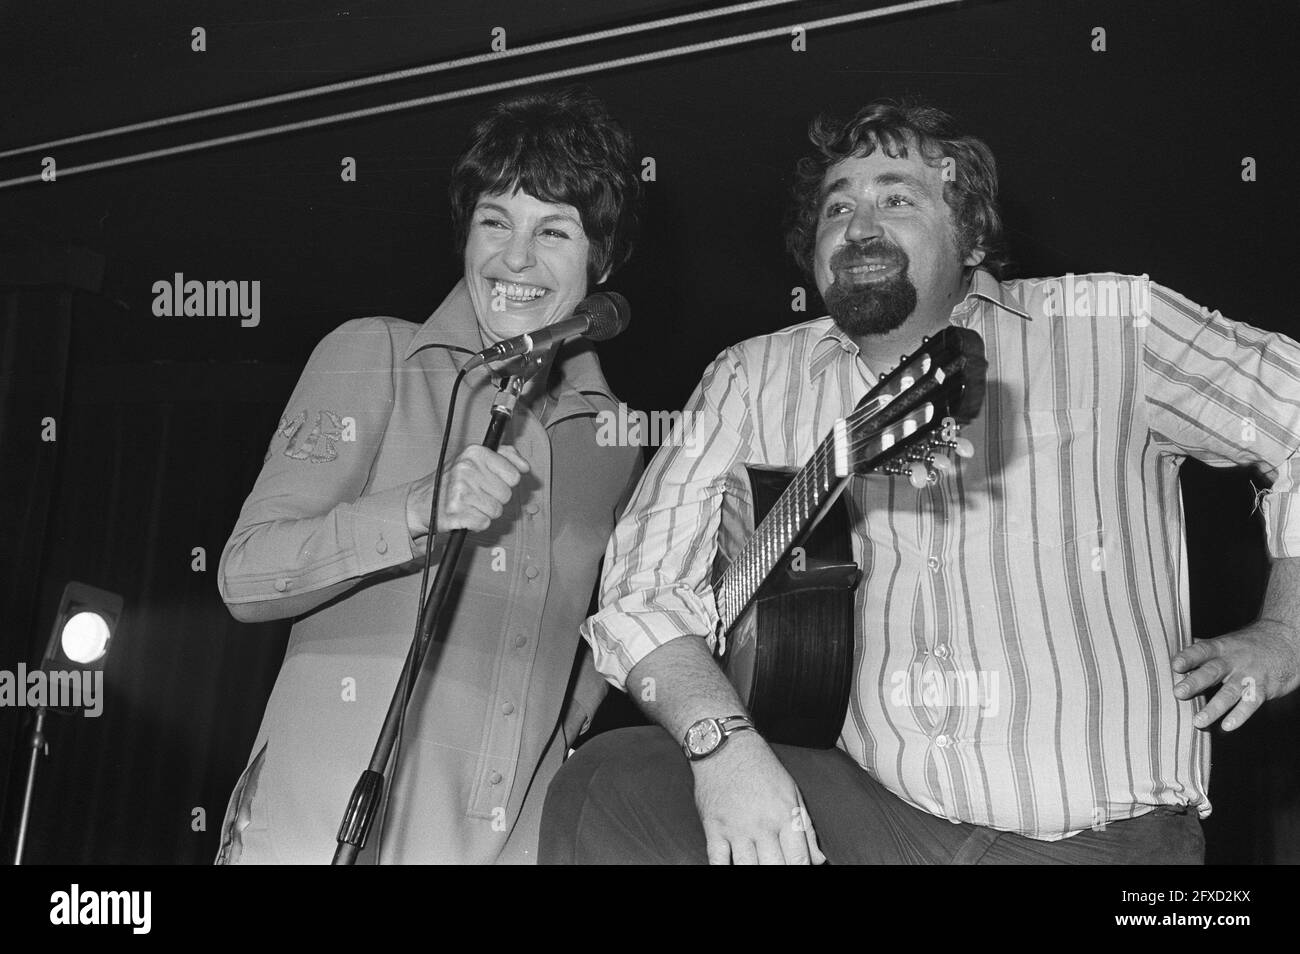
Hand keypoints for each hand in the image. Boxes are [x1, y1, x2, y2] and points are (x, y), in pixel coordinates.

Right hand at [406, 444, 529, 543]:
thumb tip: (524, 466)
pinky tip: (466, 514)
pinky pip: (484, 523)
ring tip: (471, 504)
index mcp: (475, 453)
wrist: (422, 501)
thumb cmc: (452, 480)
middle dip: (495, 498)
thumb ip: (505, 456)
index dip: (505, 482)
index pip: (514, 475)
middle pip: (506, 495)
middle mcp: (467, 469)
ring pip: (497, 511)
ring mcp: (460, 491)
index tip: (491, 481)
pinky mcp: (456, 512)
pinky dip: (477, 523)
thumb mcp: (476, 459)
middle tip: (477, 494)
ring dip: (486, 512)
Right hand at [690, 731, 825, 864]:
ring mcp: (735, 828)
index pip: (798, 859)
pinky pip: (716, 860)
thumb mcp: (791, 792)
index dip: (801, 870)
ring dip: (753, 872)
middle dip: (779, 873)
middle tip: (777, 866)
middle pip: (774, 867)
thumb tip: (818, 859)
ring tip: (758, 866)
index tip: (799, 871)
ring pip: (746, 868)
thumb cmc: (761, 768)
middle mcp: (761, 824)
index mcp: (784, 815)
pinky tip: (731, 869)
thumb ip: (805, 828)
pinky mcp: (713, 828)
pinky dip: (722, 870)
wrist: (725, 747)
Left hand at [1172, 619, 1299, 730]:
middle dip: (1196, 682)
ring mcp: (1249, 675)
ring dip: (1214, 707)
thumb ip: (1202, 648)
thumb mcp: (1226, 642)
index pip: (1202, 650)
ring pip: (1230, 692)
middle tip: (1178, 692)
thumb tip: (1173, 648)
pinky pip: (1250, 703)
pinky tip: (1226, 726)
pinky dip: (1239, 715)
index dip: (1188, 657)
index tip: (1174, 665)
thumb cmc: (1248, 645)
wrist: (1287, 641)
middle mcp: (1234, 661)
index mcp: (1221, 647)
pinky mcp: (1264, 689)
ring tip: (1198, 721)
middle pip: (1213, 671)